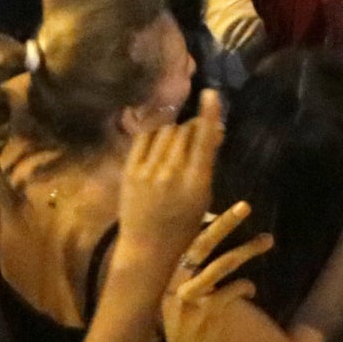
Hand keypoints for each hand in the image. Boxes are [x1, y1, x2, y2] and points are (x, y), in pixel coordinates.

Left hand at [112, 90, 226, 277]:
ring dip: (174, 131)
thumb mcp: (203, 196)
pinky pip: (144, 138)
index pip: (204, 138)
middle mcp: (172, 172)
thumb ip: (206, 163)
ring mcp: (148, 170)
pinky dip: (154, 133)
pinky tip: (158, 139)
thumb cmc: (183, 226)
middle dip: (192, 127)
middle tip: (196, 133)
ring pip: (165, 132)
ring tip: (176, 142)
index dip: (209, 113)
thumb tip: (212, 132)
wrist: (147, 247)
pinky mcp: (130, 171)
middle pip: (185, 131)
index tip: (210, 94)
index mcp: (196, 181)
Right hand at [160, 202, 265, 341]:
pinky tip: (252, 286)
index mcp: (168, 281)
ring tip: (268, 241)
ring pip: (221, 265)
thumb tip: (209, 244)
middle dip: (225, 224)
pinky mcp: (206, 316)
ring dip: (247, 250)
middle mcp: (174, 287)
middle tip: (246, 206)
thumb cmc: (189, 333)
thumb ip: (194, 276)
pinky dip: (245, 285)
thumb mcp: (183, 302)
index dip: (208, 223)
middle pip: (201, 246)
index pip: (187, 243)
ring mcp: (190, 301)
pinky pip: (232, 290)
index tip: (226, 207)